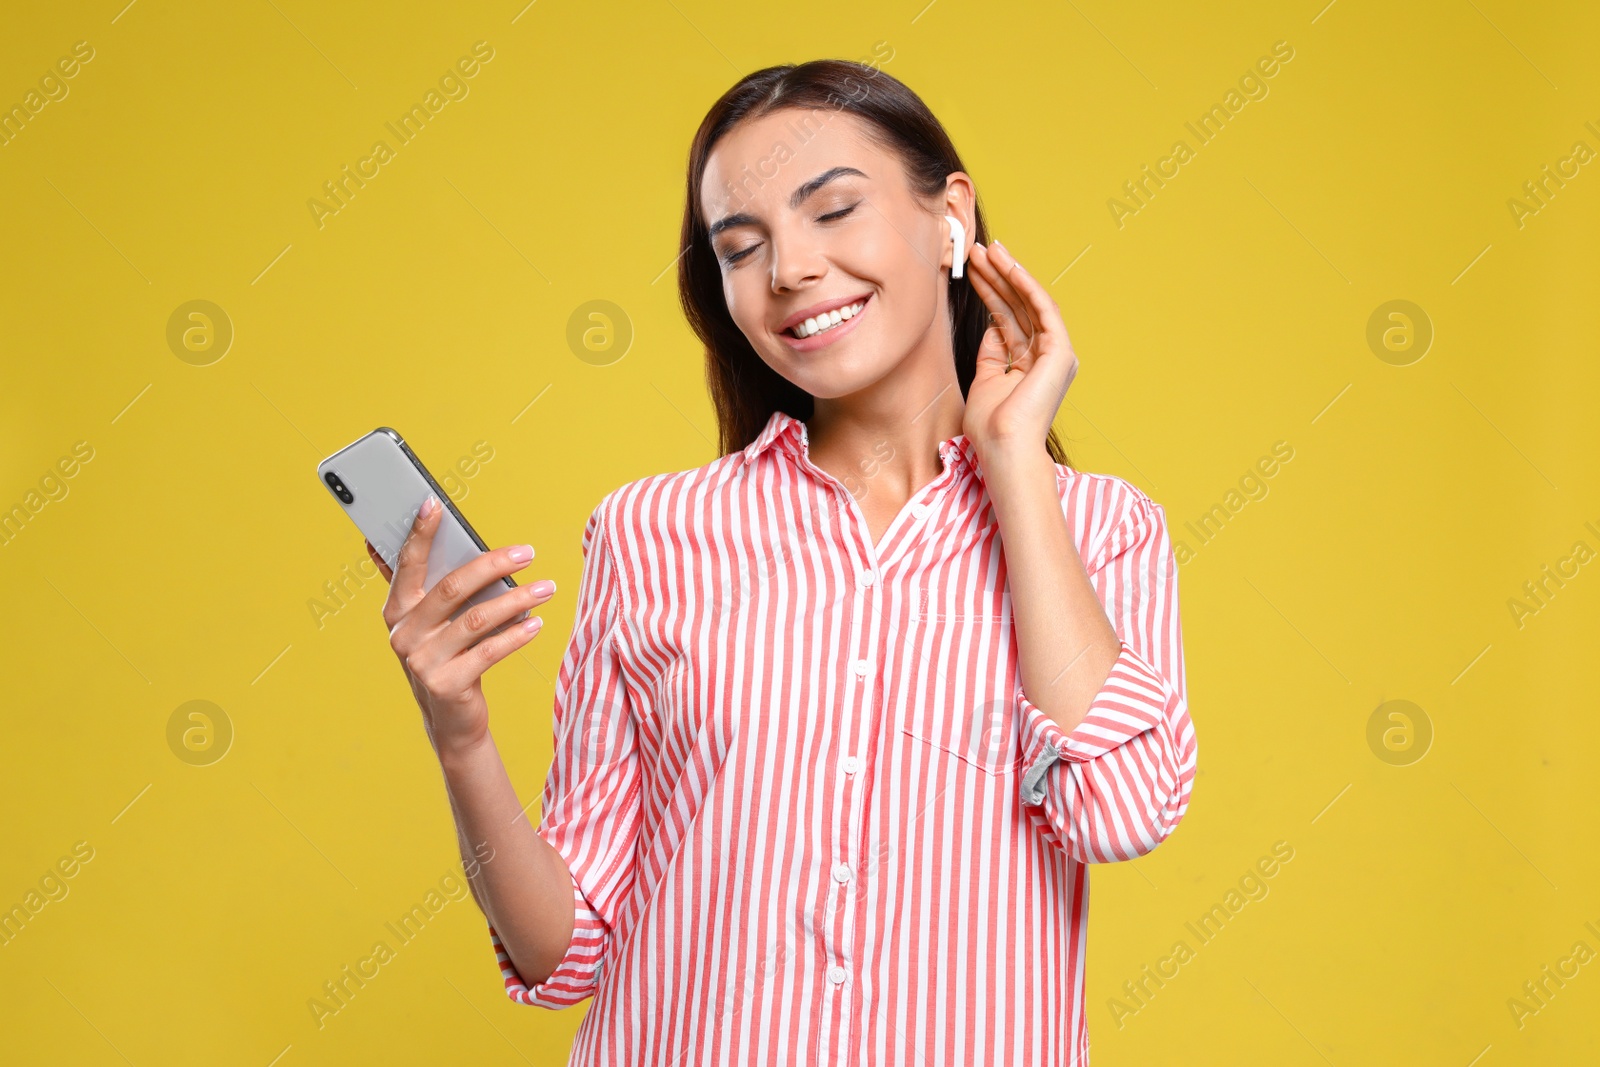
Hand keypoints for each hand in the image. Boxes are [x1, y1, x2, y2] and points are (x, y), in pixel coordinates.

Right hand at [366, 496, 557, 759]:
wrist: (451, 720)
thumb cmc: (448, 658)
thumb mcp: (433, 623)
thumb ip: (433, 585)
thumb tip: (435, 531)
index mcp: (396, 611)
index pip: (407, 564)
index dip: (419, 533)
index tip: (433, 503)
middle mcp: (403, 634)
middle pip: (452, 587)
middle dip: (494, 564)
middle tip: (528, 552)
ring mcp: (421, 662)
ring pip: (477, 618)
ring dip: (518, 599)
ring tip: (547, 588)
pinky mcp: (445, 686)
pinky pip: (489, 651)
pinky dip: (517, 635)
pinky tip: (537, 623)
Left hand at [961, 239, 1078, 459]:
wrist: (1004, 448)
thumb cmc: (991, 427)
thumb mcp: (985, 381)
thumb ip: (991, 354)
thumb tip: (993, 328)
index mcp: (1030, 364)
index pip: (1009, 318)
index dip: (991, 292)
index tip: (973, 270)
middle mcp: (1046, 356)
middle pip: (1019, 306)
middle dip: (998, 277)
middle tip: (977, 250)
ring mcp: (1056, 353)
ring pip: (1030, 303)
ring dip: (1009, 274)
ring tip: (988, 250)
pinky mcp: (1060, 351)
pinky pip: (1043, 310)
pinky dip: (1026, 286)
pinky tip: (1008, 267)